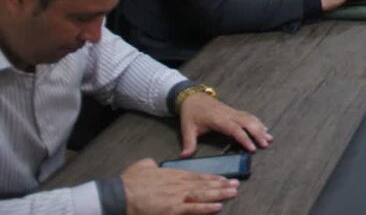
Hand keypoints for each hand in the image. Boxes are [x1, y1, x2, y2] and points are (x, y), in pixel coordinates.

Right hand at [122, 158, 237, 214]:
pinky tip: (218, 207)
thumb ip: (151, 165)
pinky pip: (193, 209)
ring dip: (219, 195)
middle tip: (236, 185)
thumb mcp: (143, 167)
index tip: (224, 179)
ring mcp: (177, 197)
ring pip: (203, 195)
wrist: (120, 194)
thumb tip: (153, 164)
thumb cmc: (130, 182)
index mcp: (173, 174)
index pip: (198, 176)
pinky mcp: (172, 209)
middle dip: (222, 186)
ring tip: (233, 193)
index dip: (212, 178)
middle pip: (205, 185)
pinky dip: (206, 208)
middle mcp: (179, 184)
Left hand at [178, 94, 271, 156]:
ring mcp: (232, 112)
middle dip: (257, 133)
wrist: (193, 97)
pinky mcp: (234, 111)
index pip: (235, 129)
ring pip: (250, 118)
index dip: (244, 138)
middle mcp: (228, 114)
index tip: (252, 148)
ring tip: (269, 138)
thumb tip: (184, 156)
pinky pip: (248, 116)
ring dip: (260, 127)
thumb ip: (188, 143)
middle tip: (265, 144)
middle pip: (247, 122)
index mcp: (218, 119)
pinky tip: (264, 128)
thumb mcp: (187, 128)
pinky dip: (258, 122)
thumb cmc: (191, 113)